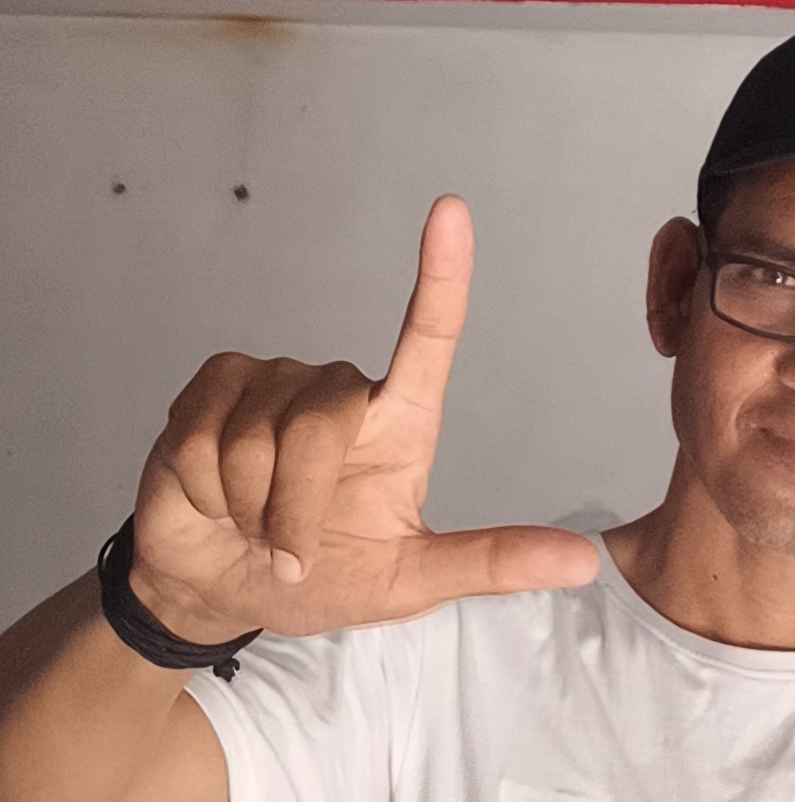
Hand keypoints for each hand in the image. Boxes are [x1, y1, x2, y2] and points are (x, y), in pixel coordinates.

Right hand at [129, 196, 598, 641]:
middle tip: (289, 554)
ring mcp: (273, 381)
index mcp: (399, 425)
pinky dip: (207, 491)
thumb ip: (489, 565)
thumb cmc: (323, 579)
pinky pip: (204, 437)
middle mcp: (340, 391)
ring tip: (251, 523)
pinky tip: (211, 500)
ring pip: (256, 437)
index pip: (429, 339)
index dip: (441, 277)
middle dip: (294, 507)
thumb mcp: (412, 583)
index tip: (451, 212)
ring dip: (249, 505)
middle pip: (319, 424)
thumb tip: (582, 562)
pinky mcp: (213, 385)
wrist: (225, 590)